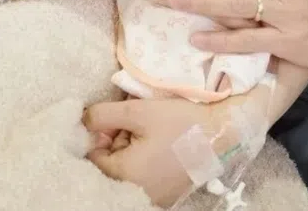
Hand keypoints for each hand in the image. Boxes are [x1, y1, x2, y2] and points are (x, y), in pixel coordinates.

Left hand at [83, 96, 220, 207]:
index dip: (104, 133)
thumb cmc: (181, 122)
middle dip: (119, 142)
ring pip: (128, 172)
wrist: (224, 133)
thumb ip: (103, 115)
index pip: (94, 156)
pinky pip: (144, 179)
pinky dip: (147, 162)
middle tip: (140, 123)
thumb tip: (83, 121)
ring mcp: (153, 197)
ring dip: (133, 151)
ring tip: (154, 132)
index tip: (123, 119)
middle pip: (111, 165)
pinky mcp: (167, 195)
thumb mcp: (139, 111)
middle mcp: (135, 192)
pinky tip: (162, 146)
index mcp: (123, 174)